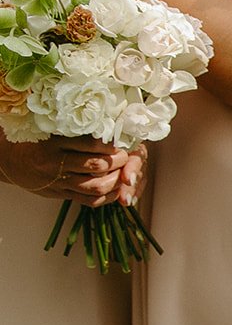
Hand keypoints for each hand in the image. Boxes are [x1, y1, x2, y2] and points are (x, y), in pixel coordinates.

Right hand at [0, 137, 144, 205]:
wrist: (7, 161)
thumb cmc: (33, 140)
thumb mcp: (49, 129)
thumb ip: (73, 130)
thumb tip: (108, 124)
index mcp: (54, 142)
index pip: (90, 143)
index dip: (111, 143)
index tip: (121, 140)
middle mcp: (56, 163)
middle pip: (97, 165)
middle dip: (119, 161)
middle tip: (127, 156)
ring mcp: (59, 181)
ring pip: (96, 186)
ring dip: (116, 181)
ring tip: (124, 173)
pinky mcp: (61, 194)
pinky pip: (89, 201)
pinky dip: (108, 197)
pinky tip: (116, 189)